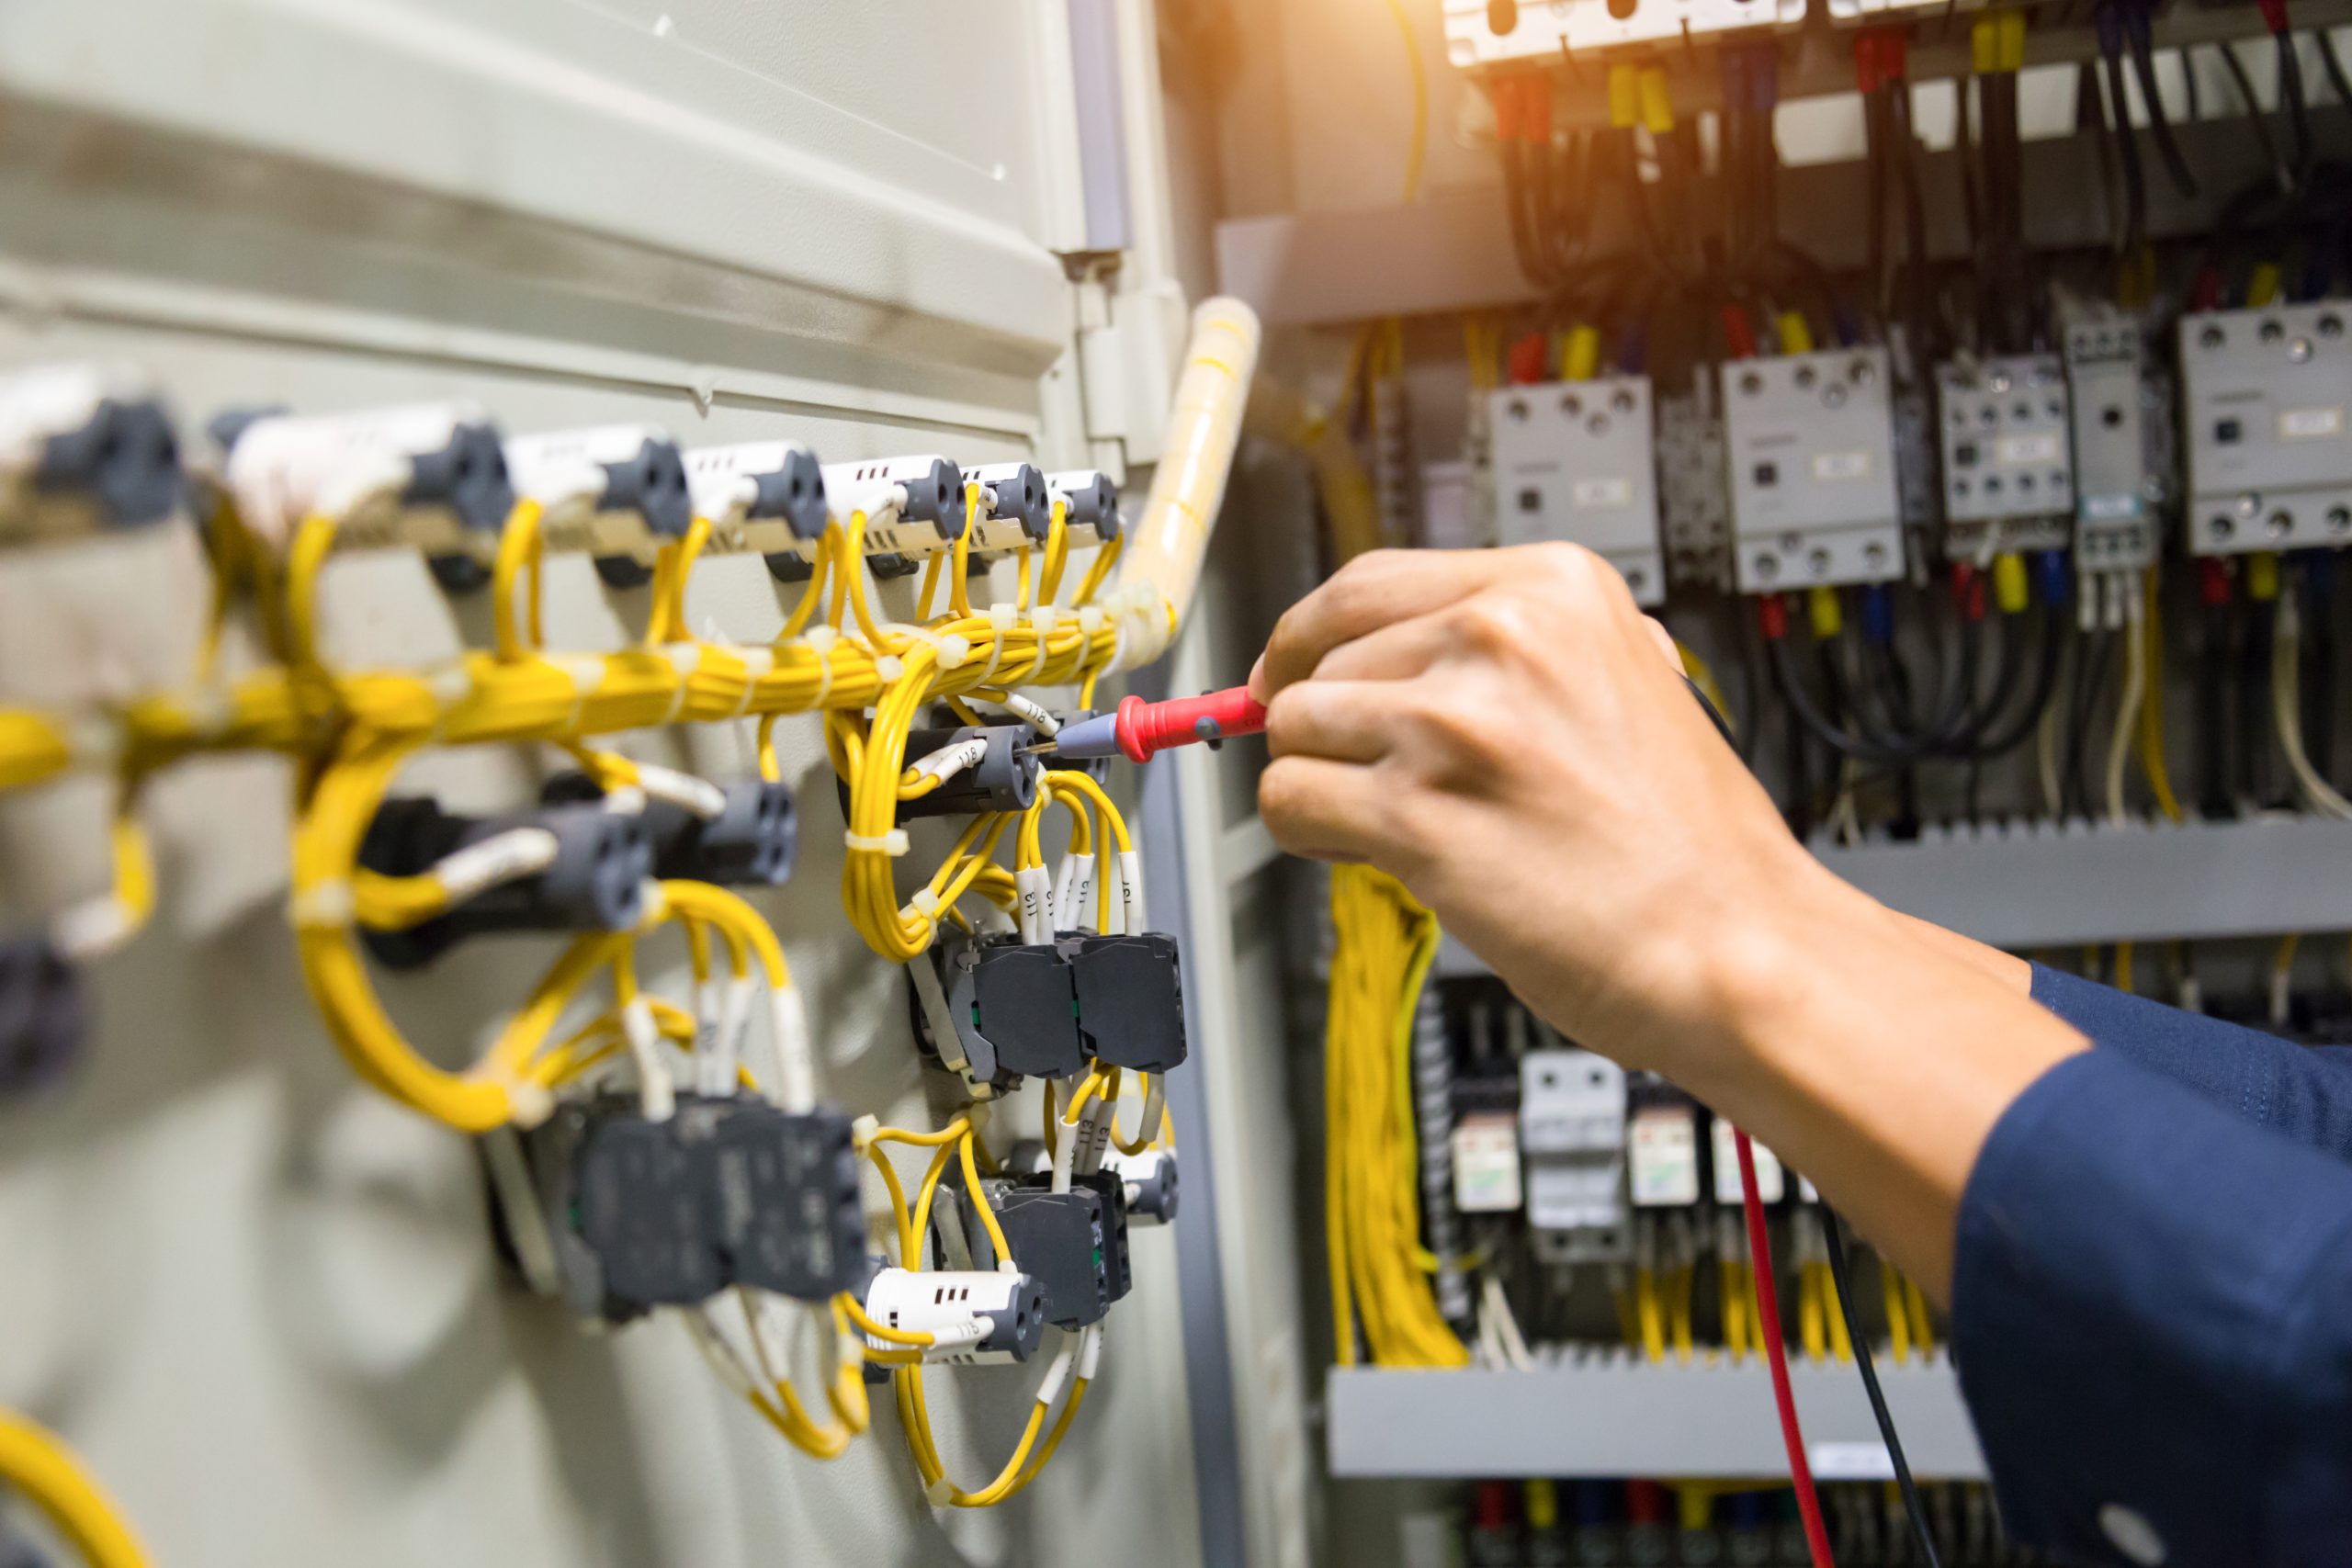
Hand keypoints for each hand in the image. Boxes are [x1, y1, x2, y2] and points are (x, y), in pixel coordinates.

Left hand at [1252, 544, 1854, 1071]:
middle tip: (1351, 772)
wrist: (1739, 943)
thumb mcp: (1624, 678)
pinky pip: (1289, 801)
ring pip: (1292, 728)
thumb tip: (1396, 654)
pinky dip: (1309, 834)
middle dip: (1319, 723)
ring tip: (1389, 824)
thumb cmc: (1687, 843)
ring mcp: (1453, 721)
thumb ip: (1518, 653)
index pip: (1366, 583)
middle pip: (1319, 657)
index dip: (1310, 637)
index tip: (1289, 673)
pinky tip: (1373, 855)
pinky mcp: (1418, 812)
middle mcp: (1499, 635)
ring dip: (1319, 781)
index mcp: (1552, 587)